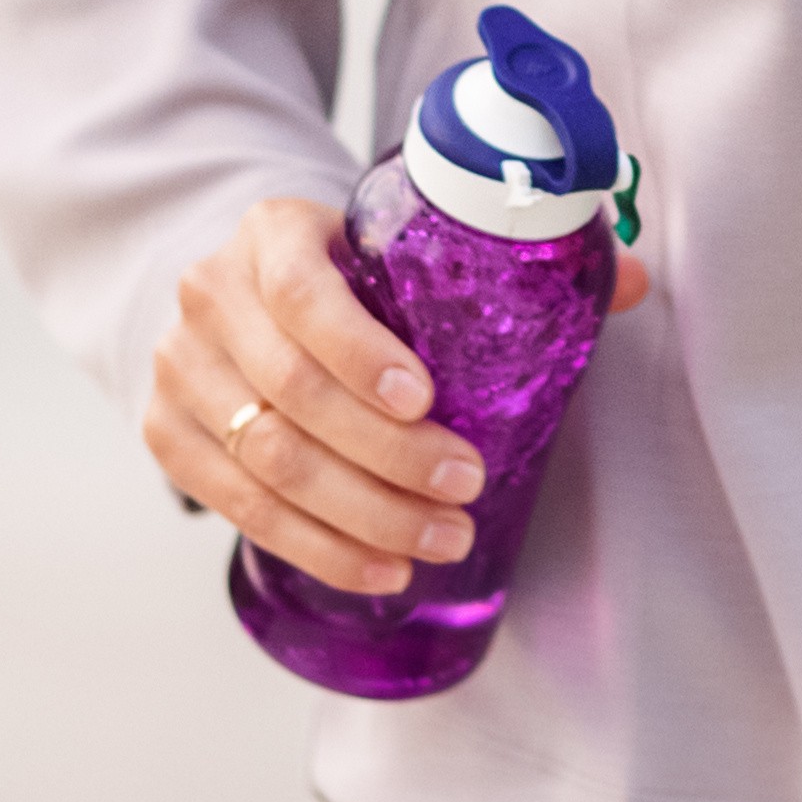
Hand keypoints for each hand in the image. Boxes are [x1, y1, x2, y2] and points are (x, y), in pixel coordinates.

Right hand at [145, 192, 651, 595]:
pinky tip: (377, 567)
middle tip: (464, 487)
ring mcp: (181, 372)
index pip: (305, 294)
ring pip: (265, 462)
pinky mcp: (168, 436)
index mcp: (274, 234)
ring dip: (359, 516)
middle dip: (385, 456)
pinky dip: (314, 546)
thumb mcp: (402, 246)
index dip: (361, 353)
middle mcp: (212, 298)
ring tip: (439, 540)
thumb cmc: (346, 273)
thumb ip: (509, 261)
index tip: (427, 399)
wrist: (237, 292)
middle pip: (292, 395)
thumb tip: (633, 282)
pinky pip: (238, 508)